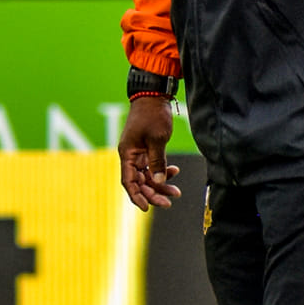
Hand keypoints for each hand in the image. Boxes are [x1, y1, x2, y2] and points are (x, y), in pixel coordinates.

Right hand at [118, 94, 180, 210]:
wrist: (153, 96)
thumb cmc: (152, 115)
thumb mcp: (157, 139)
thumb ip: (157, 162)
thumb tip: (158, 182)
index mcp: (127, 154)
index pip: (128, 181)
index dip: (137, 196)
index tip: (147, 208)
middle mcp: (130, 156)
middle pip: (139, 182)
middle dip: (153, 193)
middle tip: (169, 202)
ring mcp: (138, 153)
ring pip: (147, 176)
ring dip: (160, 184)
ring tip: (176, 192)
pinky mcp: (146, 150)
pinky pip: (152, 167)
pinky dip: (162, 171)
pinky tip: (175, 171)